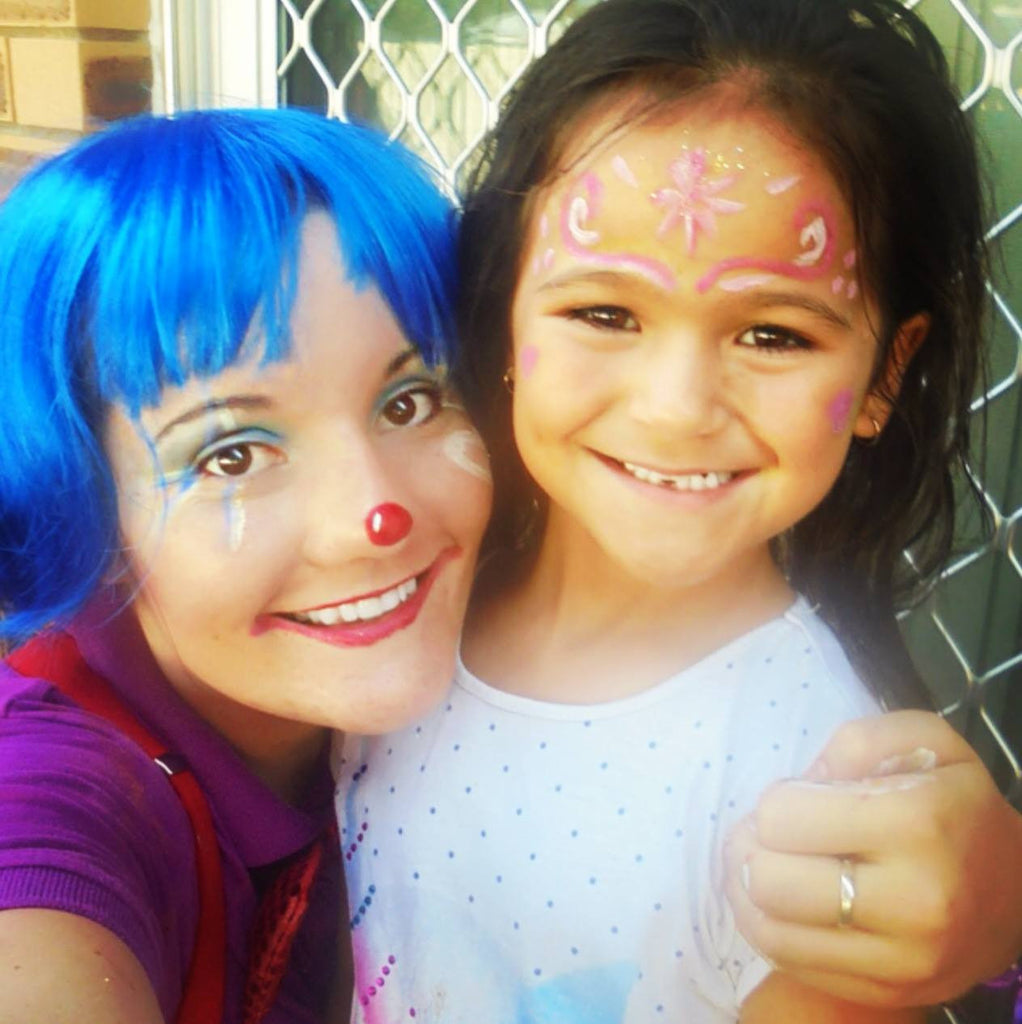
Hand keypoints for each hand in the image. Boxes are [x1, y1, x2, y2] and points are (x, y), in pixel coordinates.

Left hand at [724, 711, 1021, 1006]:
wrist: (1016, 891)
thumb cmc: (955, 803)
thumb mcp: (923, 741)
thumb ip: (856, 741)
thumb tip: (801, 782)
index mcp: (917, 824)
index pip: (782, 818)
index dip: (777, 801)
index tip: (797, 799)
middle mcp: (913, 901)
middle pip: (768, 881)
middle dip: (752, 847)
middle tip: (767, 834)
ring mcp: (901, 960)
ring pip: (770, 930)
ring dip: (747, 891)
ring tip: (764, 864)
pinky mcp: (887, 993)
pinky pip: (790, 965)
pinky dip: (768, 927)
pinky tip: (780, 901)